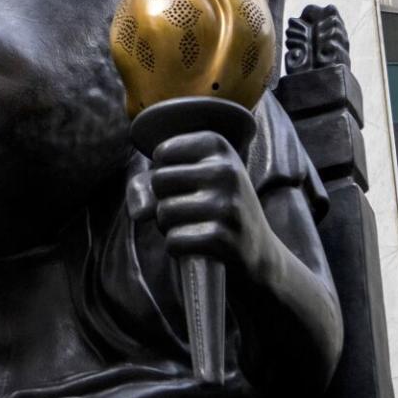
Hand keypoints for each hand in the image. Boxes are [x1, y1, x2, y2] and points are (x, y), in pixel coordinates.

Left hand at [149, 131, 269, 283]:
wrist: (259, 250)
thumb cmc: (218, 208)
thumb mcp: (199, 178)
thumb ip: (155, 180)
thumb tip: (137, 210)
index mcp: (219, 147)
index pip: (162, 153)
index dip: (164, 174)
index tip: (187, 184)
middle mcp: (226, 171)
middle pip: (159, 181)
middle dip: (164, 201)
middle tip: (188, 211)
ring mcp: (226, 205)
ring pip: (163, 213)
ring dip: (169, 226)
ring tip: (193, 227)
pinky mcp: (222, 238)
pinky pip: (173, 241)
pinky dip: (177, 247)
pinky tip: (197, 246)